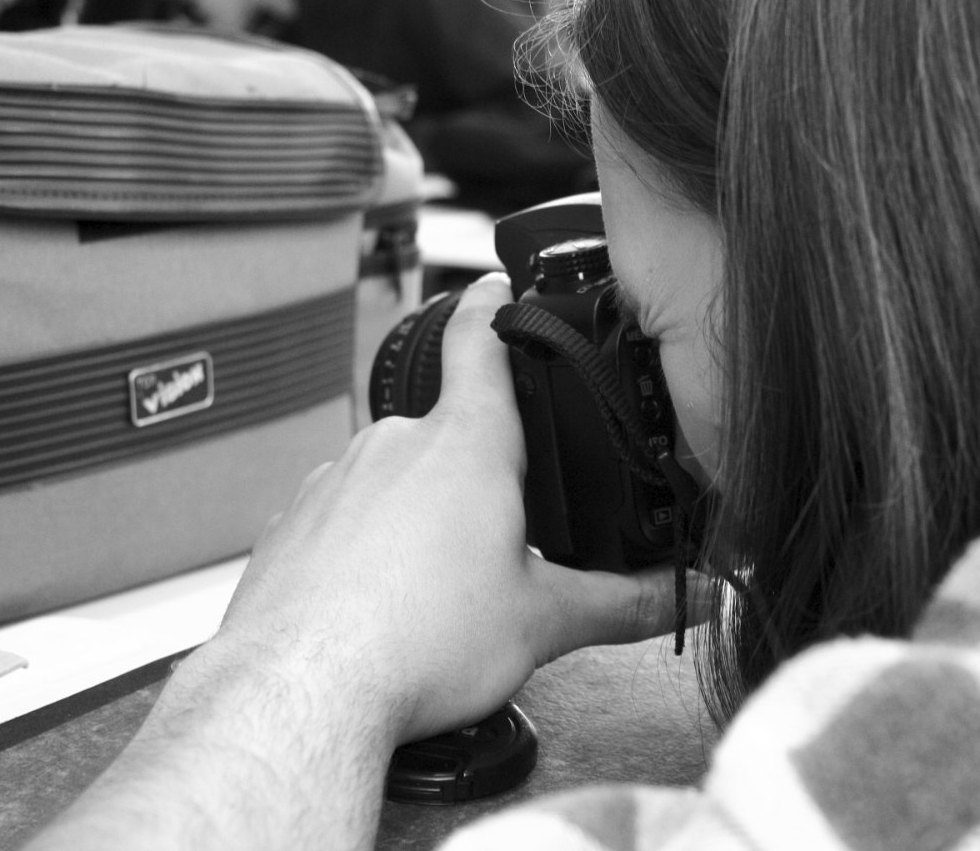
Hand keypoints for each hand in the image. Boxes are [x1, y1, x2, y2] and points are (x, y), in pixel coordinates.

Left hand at [213, 274, 689, 741]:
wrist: (301, 693)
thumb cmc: (415, 642)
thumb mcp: (543, 622)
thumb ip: (625, 603)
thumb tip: (687, 596)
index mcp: (466, 444)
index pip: (482, 337)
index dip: (496, 302)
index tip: (500, 285)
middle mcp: (394, 445)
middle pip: (447, 433)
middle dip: (476, 477)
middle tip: (500, 543)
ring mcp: (334, 480)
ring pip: (394, 481)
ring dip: (420, 517)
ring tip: (438, 592)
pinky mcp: (292, 525)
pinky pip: (344, 521)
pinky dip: (367, 551)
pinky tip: (381, 606)